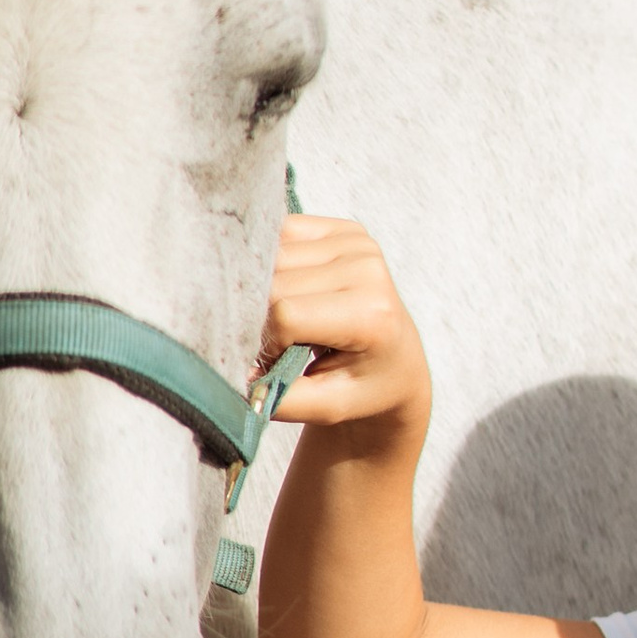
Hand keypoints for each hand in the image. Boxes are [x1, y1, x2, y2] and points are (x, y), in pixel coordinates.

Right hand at [263, 216, 431, 439]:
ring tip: (289, 320)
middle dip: (264, 319)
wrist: (397, 362)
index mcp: (371, 313)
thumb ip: (282, 399)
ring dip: (266, 290)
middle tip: (280, 346)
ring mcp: (358, 242)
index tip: (278, 364)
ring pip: (273, 254)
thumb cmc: (363, 386)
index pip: (286, 314)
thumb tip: (239, 382)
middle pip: (275, 282)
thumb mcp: (328, 408)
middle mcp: (367, 267)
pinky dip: (274, 262)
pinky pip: (283, 232)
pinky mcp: (345, 229)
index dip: (269, 344)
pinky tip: (291, 289)